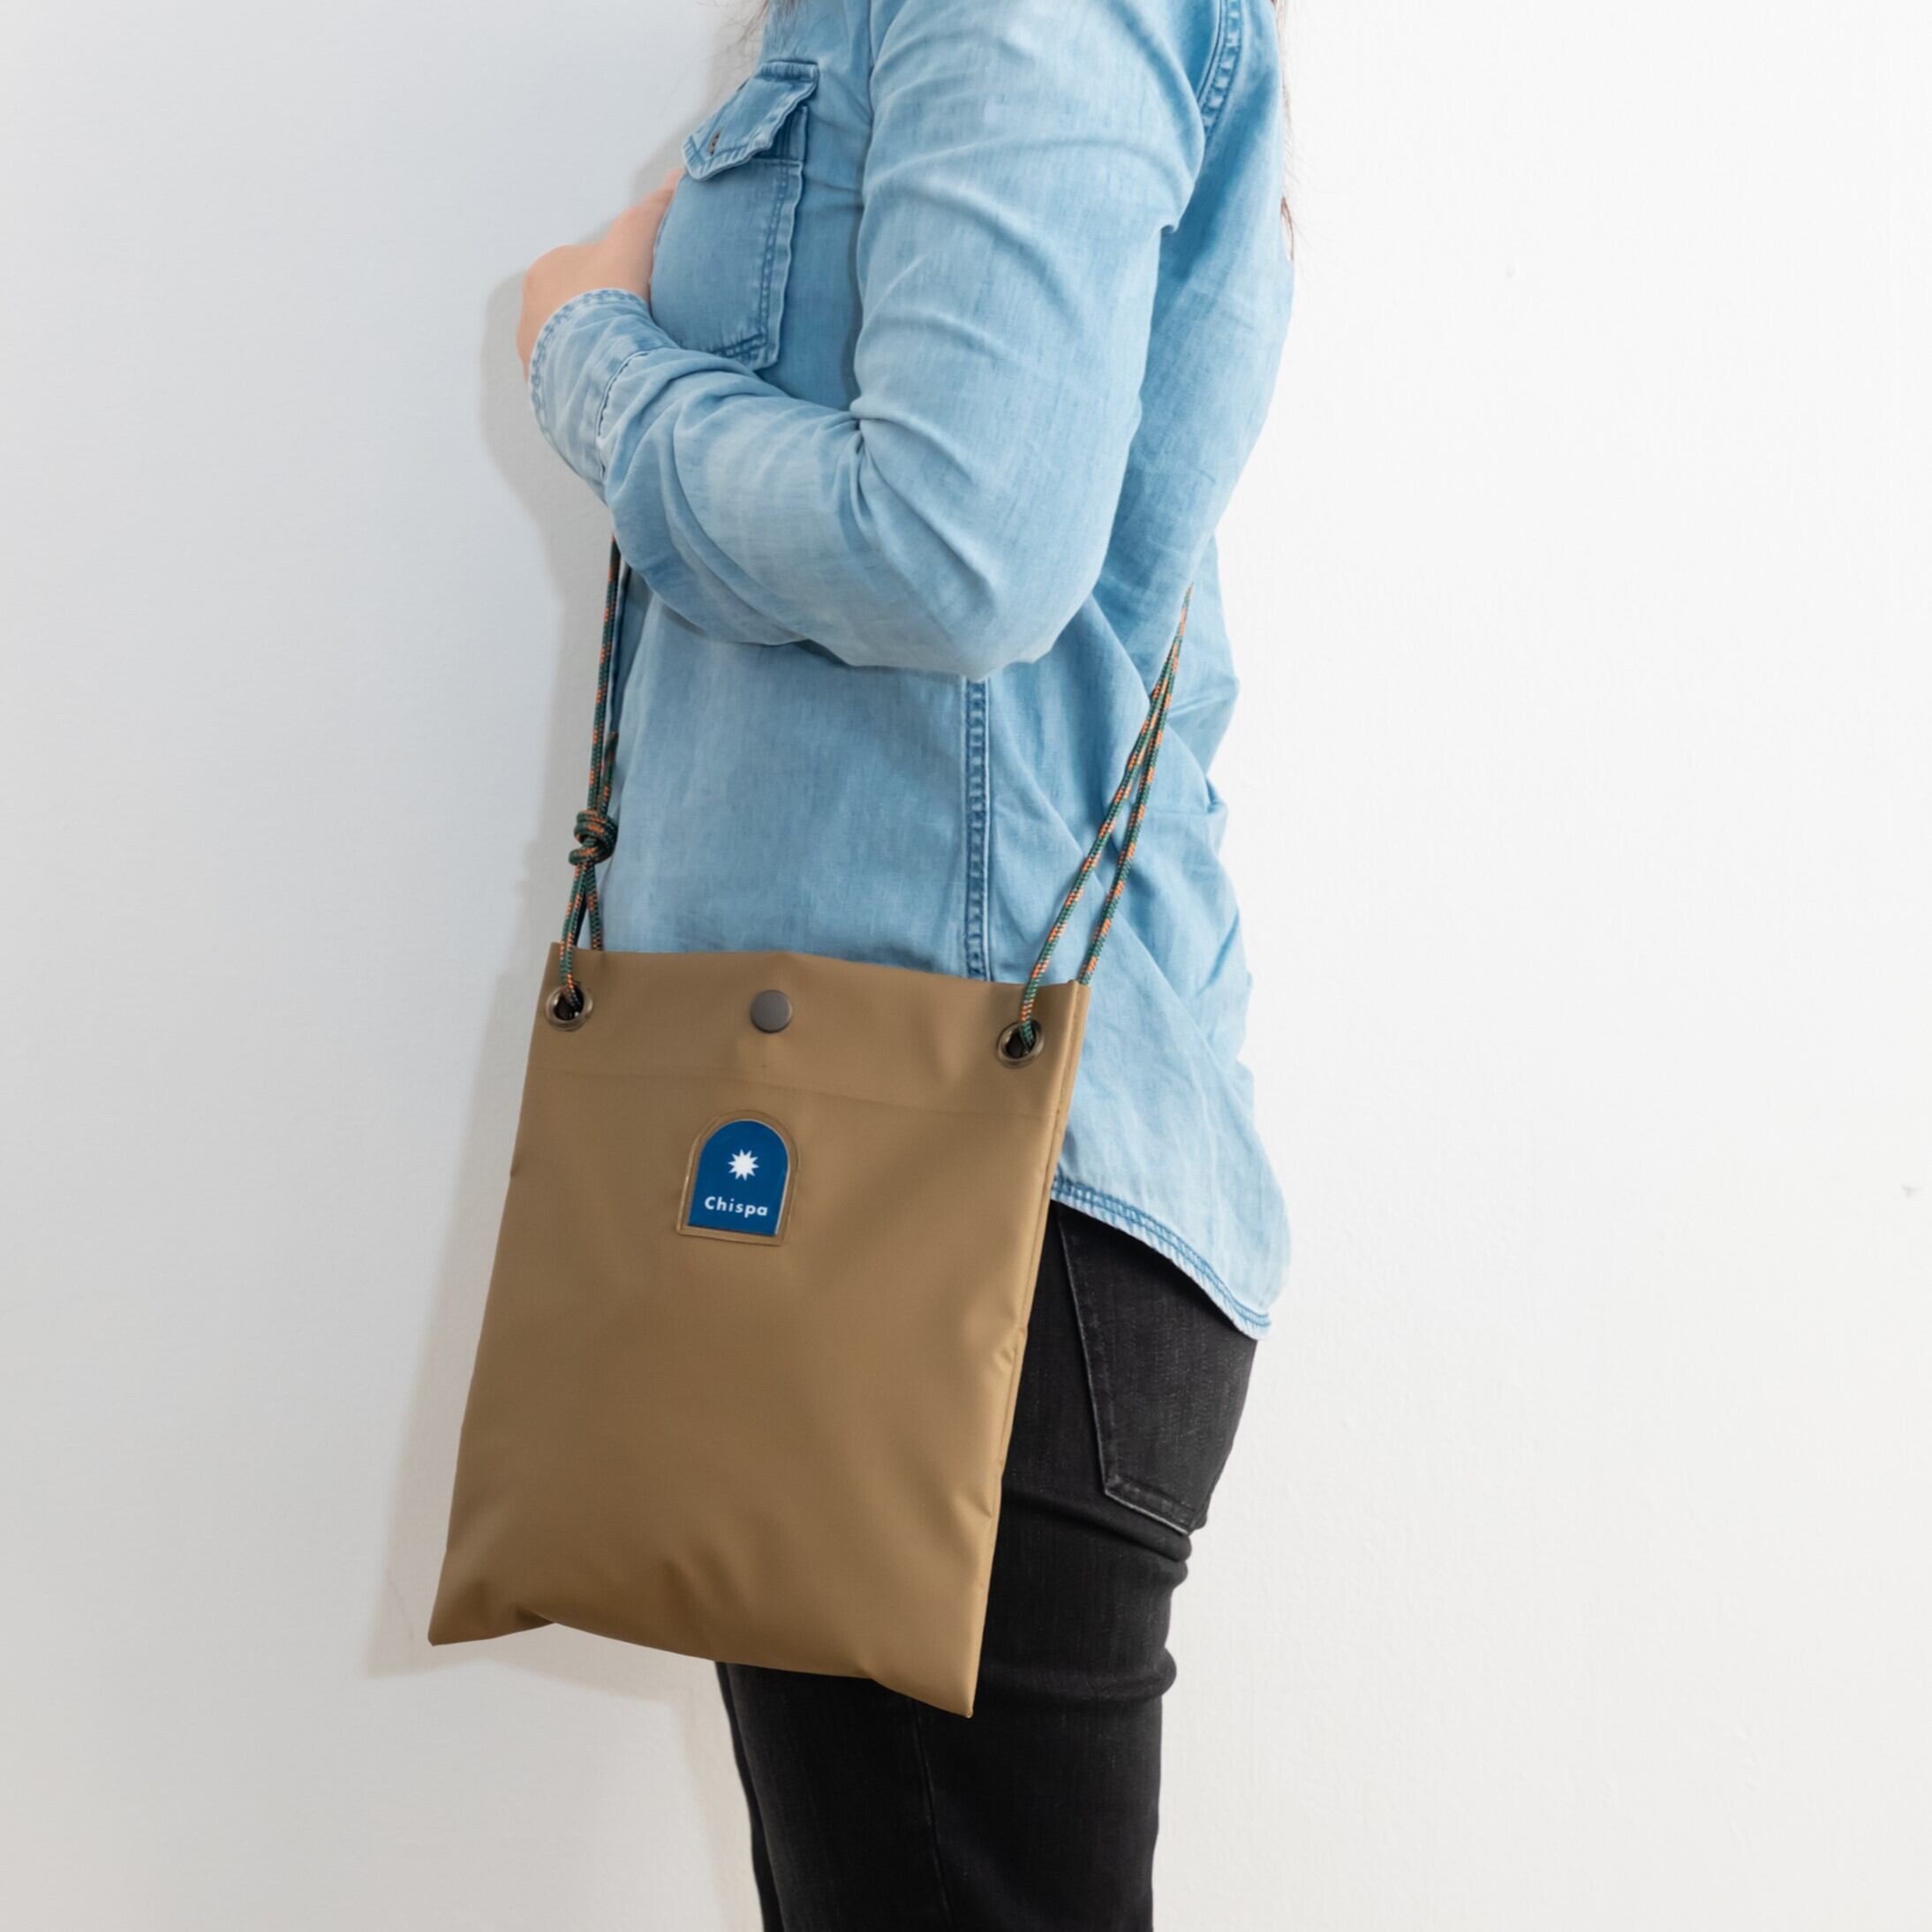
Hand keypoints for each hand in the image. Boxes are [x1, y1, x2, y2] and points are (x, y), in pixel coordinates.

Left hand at [518, 168, 681, 375]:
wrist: (597, 364)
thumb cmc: (610, 298)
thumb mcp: (635, 241)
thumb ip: (654, 210)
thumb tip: (679, 176)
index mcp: (545, 272)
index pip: (587, 272)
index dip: (619, 281)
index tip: (644, 298)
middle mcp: (530, 315)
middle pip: (577, 313)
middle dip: (604, 321)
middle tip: (641, 334)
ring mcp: (534, 358)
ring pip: (574, 352)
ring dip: (598, 356)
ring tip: (632, 366)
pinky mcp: (544, 393)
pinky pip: (573, 385)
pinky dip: (592, 385)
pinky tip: (618, 388)